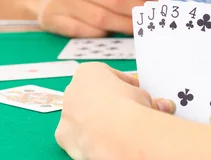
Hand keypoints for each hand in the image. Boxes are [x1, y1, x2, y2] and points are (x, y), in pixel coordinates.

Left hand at [56, 63, 174, 159]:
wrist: (117, 131)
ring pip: (82, 115)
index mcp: (88, 71)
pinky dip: (89, 137)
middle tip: (124, 110)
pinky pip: (78, 134)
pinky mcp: (63, 135)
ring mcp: (66, 112)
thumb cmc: (128, 106)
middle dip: (106, 101)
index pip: (107, 75)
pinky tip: (104, 139)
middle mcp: (72, 89)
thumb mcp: (140, 92)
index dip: (122, 84)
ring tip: (116, 127)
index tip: (132, 91)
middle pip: (91, 94)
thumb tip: (146, 104)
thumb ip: (136, 95)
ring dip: (96, 119)